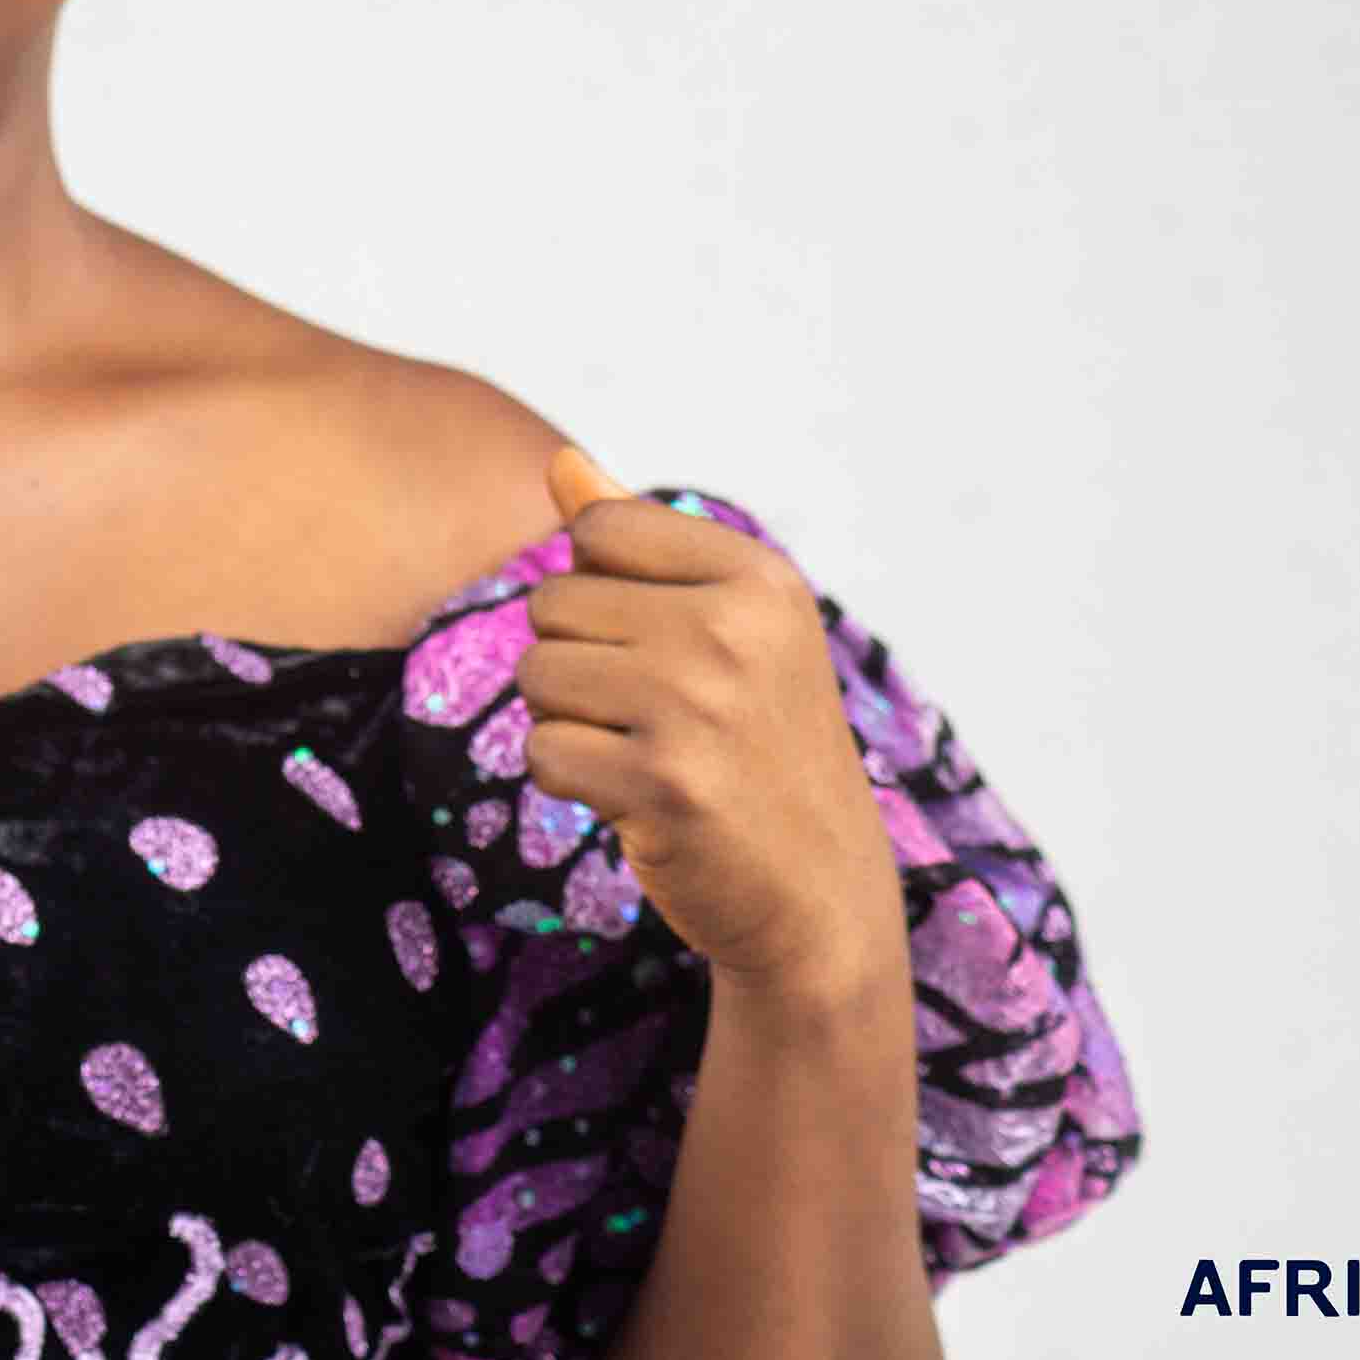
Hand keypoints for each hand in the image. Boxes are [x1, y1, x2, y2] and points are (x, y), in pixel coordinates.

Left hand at [515, 443, 903, 1001]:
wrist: (821, 897)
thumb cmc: (760, 749)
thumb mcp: (731, 630)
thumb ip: (640, 542)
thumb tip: (560, 462)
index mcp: (758, 577)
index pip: (597, 530)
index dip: (601, 592)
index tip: (665, 648)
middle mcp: (733, 629)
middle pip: (552, 604)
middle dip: (579, 664)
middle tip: (657, 718)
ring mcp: (699, 706)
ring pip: (537, 676)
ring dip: (571, 724)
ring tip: (648, 754)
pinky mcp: (662, 784)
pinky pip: (543, 752)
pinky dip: (573, 782)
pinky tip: (639, 800)